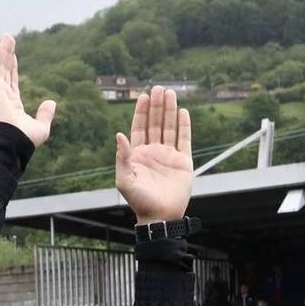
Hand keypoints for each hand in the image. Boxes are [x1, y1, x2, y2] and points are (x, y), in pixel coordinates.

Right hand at [0, 35, 53, 145]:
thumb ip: (45, 114)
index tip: (13, 55)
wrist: (13, 143)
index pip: (12, 81)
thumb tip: (51, 102)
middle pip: (5, 70)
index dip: (12, 67)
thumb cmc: (25, 141)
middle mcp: (3, 96)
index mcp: (13, 105)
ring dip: (0, 50)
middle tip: (7, 38)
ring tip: (3, 35)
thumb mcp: (41, 128)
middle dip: (6, 54)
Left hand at [115, 85, 193, 225]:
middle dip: (156, 106)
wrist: (160, 217)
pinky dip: (184, 126)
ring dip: (170, 110)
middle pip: (155, 123)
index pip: (139, 128)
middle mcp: (154, 152)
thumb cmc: (139, 201)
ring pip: (170, 128)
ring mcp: (169, 156)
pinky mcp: (183, 162)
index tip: (144, 96)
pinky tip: (183, 112)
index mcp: (138, 154)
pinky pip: (184, 140)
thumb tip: (119, 134)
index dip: (141, 112)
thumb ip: (122, 157)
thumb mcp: (124, 180)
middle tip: (158, 88)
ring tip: (170, 93)